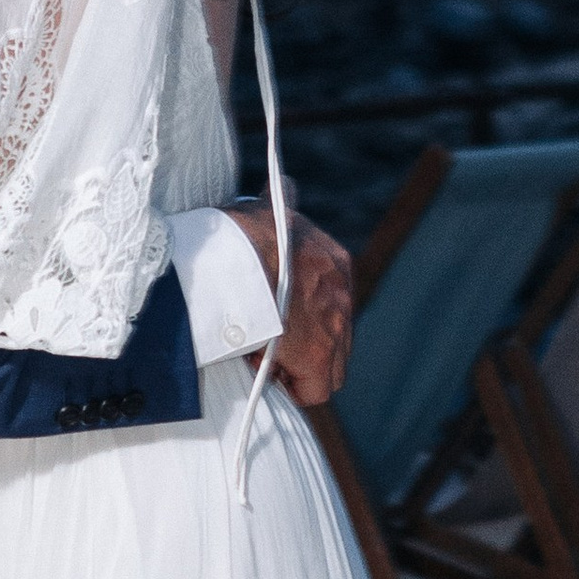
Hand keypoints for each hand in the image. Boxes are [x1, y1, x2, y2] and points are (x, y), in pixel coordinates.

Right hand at [226, 207, 352, 405]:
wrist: (237, 252)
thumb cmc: (240, 232)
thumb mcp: (268, 210)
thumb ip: (278, 206)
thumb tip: (278, 188)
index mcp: (333, 260)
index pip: (330, 304)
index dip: (302, 320)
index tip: (274, 323)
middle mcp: (342, 293)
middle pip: (336, 340)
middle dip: (305, 349)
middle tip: (268, 348)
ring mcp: (334, 327)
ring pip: (328, 370)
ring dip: (297, 369)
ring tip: (261, 359)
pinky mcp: (318, 356)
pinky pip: (312, 390)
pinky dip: (289, 386)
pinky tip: (262, 370)